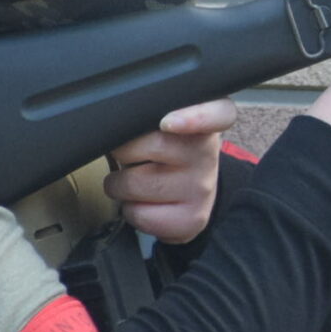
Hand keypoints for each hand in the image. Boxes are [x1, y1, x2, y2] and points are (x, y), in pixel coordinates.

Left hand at [105, 98, 239, 244]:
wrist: (194, 187)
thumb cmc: (166, 146)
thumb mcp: (163, 118)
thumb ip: (147, 112)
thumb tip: (113, 122)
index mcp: (205, 117)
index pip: (217, 113)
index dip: (195, 117)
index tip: (169, 123)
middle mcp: (209, 151)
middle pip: (151, 146)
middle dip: (124, 152)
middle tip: (131, 156)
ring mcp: (203, 186)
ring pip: (134, 183)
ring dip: (119, 184)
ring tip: (134, 180)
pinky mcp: (193, 218)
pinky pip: (139, 214)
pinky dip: (130, 210)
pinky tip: (143, 201)